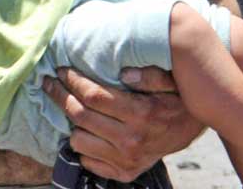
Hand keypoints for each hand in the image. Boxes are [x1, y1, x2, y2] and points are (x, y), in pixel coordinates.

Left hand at [42, 66, 201, 181]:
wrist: (192, 129)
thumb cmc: (176, 99)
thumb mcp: (170, 80)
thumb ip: (149, 75)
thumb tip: (124, 72)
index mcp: (141, 113)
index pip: (93, 96)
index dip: (72, 81)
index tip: (61, 70)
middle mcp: (132, 139)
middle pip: (80, 116)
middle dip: (60, 95)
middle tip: (50, 82)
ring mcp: (127, 159)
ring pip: (79, 141)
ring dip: (71, 122)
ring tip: (71, 106)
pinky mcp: (124, 172)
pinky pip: (88, 161)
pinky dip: (82, 146)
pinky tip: (85, 130)